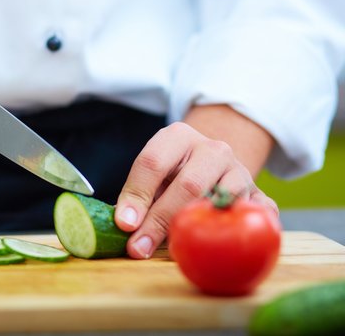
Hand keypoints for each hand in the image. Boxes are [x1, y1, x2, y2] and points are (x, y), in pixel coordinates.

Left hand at [114, 108, 278, 259]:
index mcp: (178, 137)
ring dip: (199, 226)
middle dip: (160, 219)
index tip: (125, 224)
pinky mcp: (259, 194)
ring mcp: (239, 171)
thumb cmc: (173, 173)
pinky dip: (245, 227)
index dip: (137, 195)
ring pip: (224, 198)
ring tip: (177, 247)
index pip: (153, 163)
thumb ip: (139, 196)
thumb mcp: (153, 174)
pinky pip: (258, 212)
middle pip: (188, 184)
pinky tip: (228, 243)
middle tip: (140, 247)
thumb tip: (125, 226)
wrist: (213, 163)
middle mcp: (213, 149)